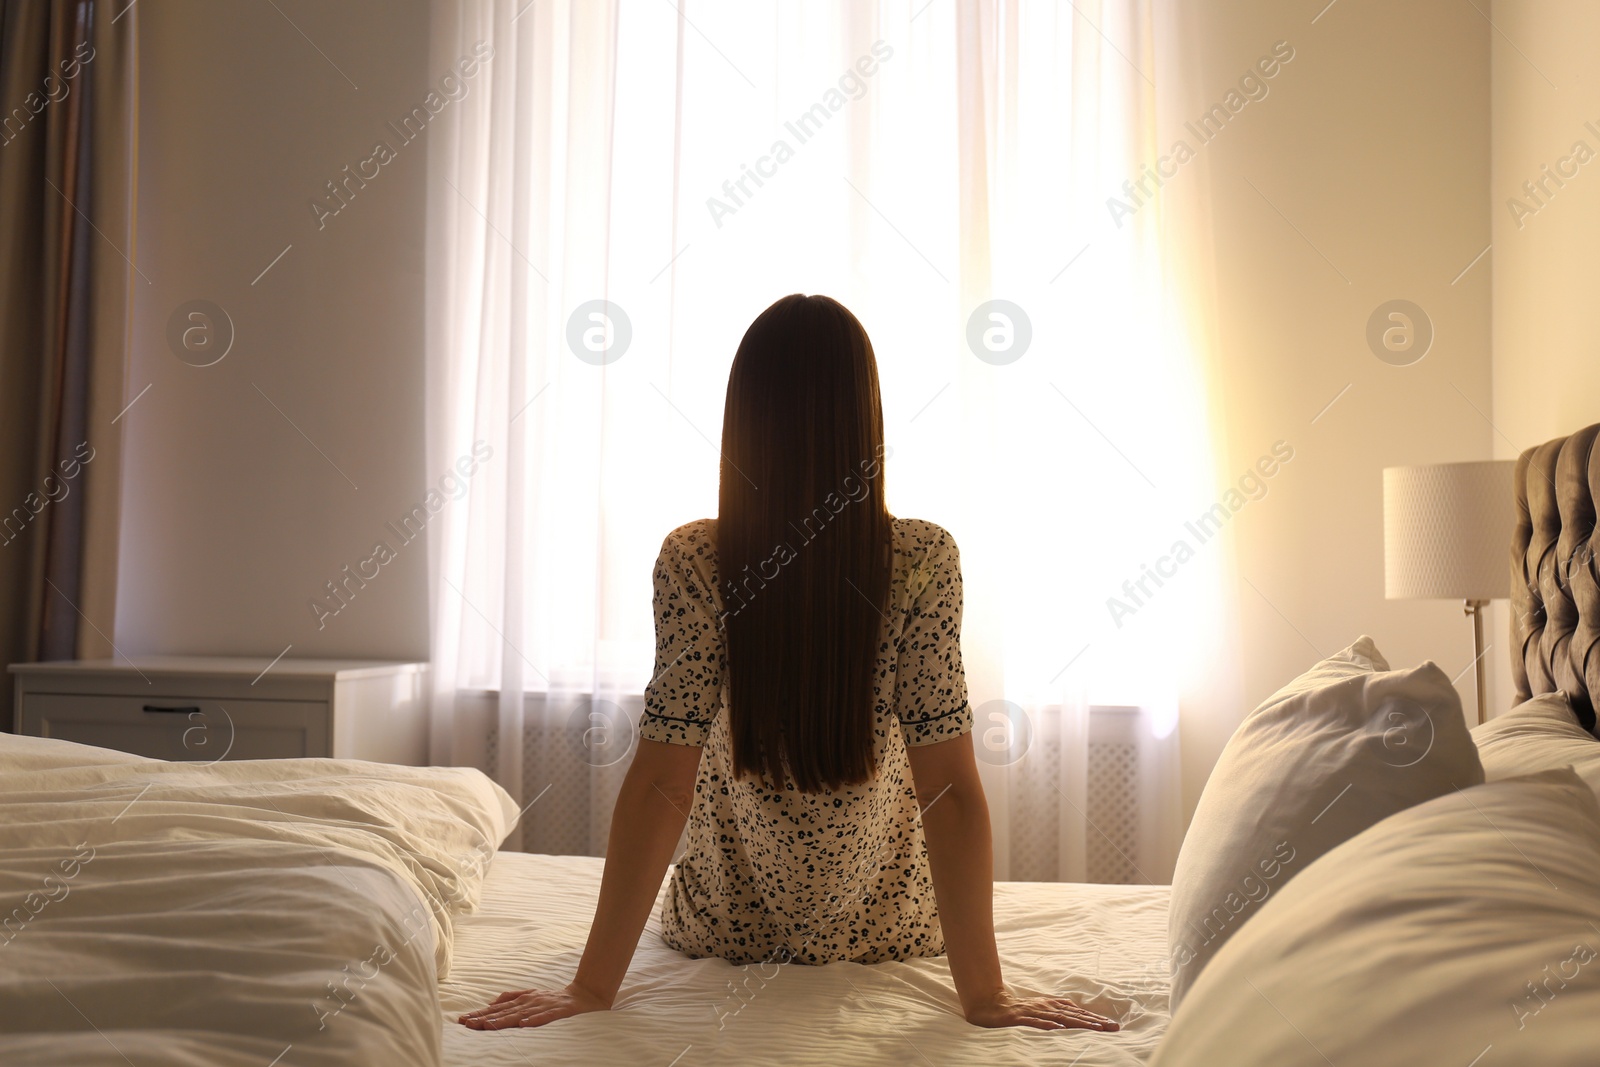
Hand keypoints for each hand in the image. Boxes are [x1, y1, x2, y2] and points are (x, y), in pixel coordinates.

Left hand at [457, 982, 610, 1029]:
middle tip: (467, 1024)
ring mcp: (543, 1006)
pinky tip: (524, 1025)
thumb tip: (491, 1001)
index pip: (497, 1008)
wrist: (583, 995)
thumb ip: (512, 997)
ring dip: (503, 1020)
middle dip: (484, 1018)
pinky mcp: (557, 1012)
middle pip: (503, 1011)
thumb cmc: (554, 998)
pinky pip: (544, 1017)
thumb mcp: (531, 994)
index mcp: (522, 1000)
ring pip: (519, 1015)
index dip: (479, 1013)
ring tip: (487, 1026)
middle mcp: (529, 1002)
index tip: (462, 1020)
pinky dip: (534, 1020)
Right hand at [963, 989, 1119, 1030]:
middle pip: (1074, 1015)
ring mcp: (1033, 1012)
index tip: (1113, 1025)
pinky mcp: (1020, 1018)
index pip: (1078, 1012)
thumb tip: (1077, 1014)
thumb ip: (1057, 1011)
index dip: (1095, 1018)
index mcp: (1052, 1005)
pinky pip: (1036, 1022)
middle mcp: (1046, 1006)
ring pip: (1059, 1018)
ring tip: (1095, 1028)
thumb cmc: (1018, 1010)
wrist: (990, 1005)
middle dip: (1094, 1021)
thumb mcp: (1041, 1010)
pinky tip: (1059, 1028)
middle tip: (1113, 1027)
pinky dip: (1048, 1024)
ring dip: (1078, 1023)